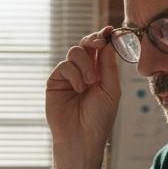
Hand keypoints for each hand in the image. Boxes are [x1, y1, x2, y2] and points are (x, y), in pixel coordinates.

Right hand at [45, 27, 121, 168]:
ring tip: (90, 83)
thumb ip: (109, 66)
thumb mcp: (111, 91)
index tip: (111, 30)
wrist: (81, 138)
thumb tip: (107, 42)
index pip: (101, 49)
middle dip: (94, 40)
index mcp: (101, 72)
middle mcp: (84, 71)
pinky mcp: (55, 81)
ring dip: (86, 64)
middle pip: (87, 44)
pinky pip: (65, 66)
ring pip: (75, 52)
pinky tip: (78, 89)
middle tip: (99, 43)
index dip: (105, 37)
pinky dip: (74, 74)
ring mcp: (69, 75)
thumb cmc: (99, 118)